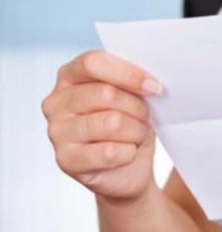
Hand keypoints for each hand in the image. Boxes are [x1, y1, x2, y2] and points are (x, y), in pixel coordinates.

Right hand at [42, 50, 162, 201]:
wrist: (128, 169)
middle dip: (138, 108)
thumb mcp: (133, 96)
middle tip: (145, 118)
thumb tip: (150, 81)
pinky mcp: (66, 160)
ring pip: (112, 122)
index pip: (93, 62)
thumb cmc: (129, 125)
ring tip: (136, 136)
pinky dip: (129, 153)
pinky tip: (126, 154)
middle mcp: (57, 102)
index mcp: (70, 76)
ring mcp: (57, 132)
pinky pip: (111, 152)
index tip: (154, 87)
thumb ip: (132, 82)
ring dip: (136, 131)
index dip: (128, 74)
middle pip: (106, 93)